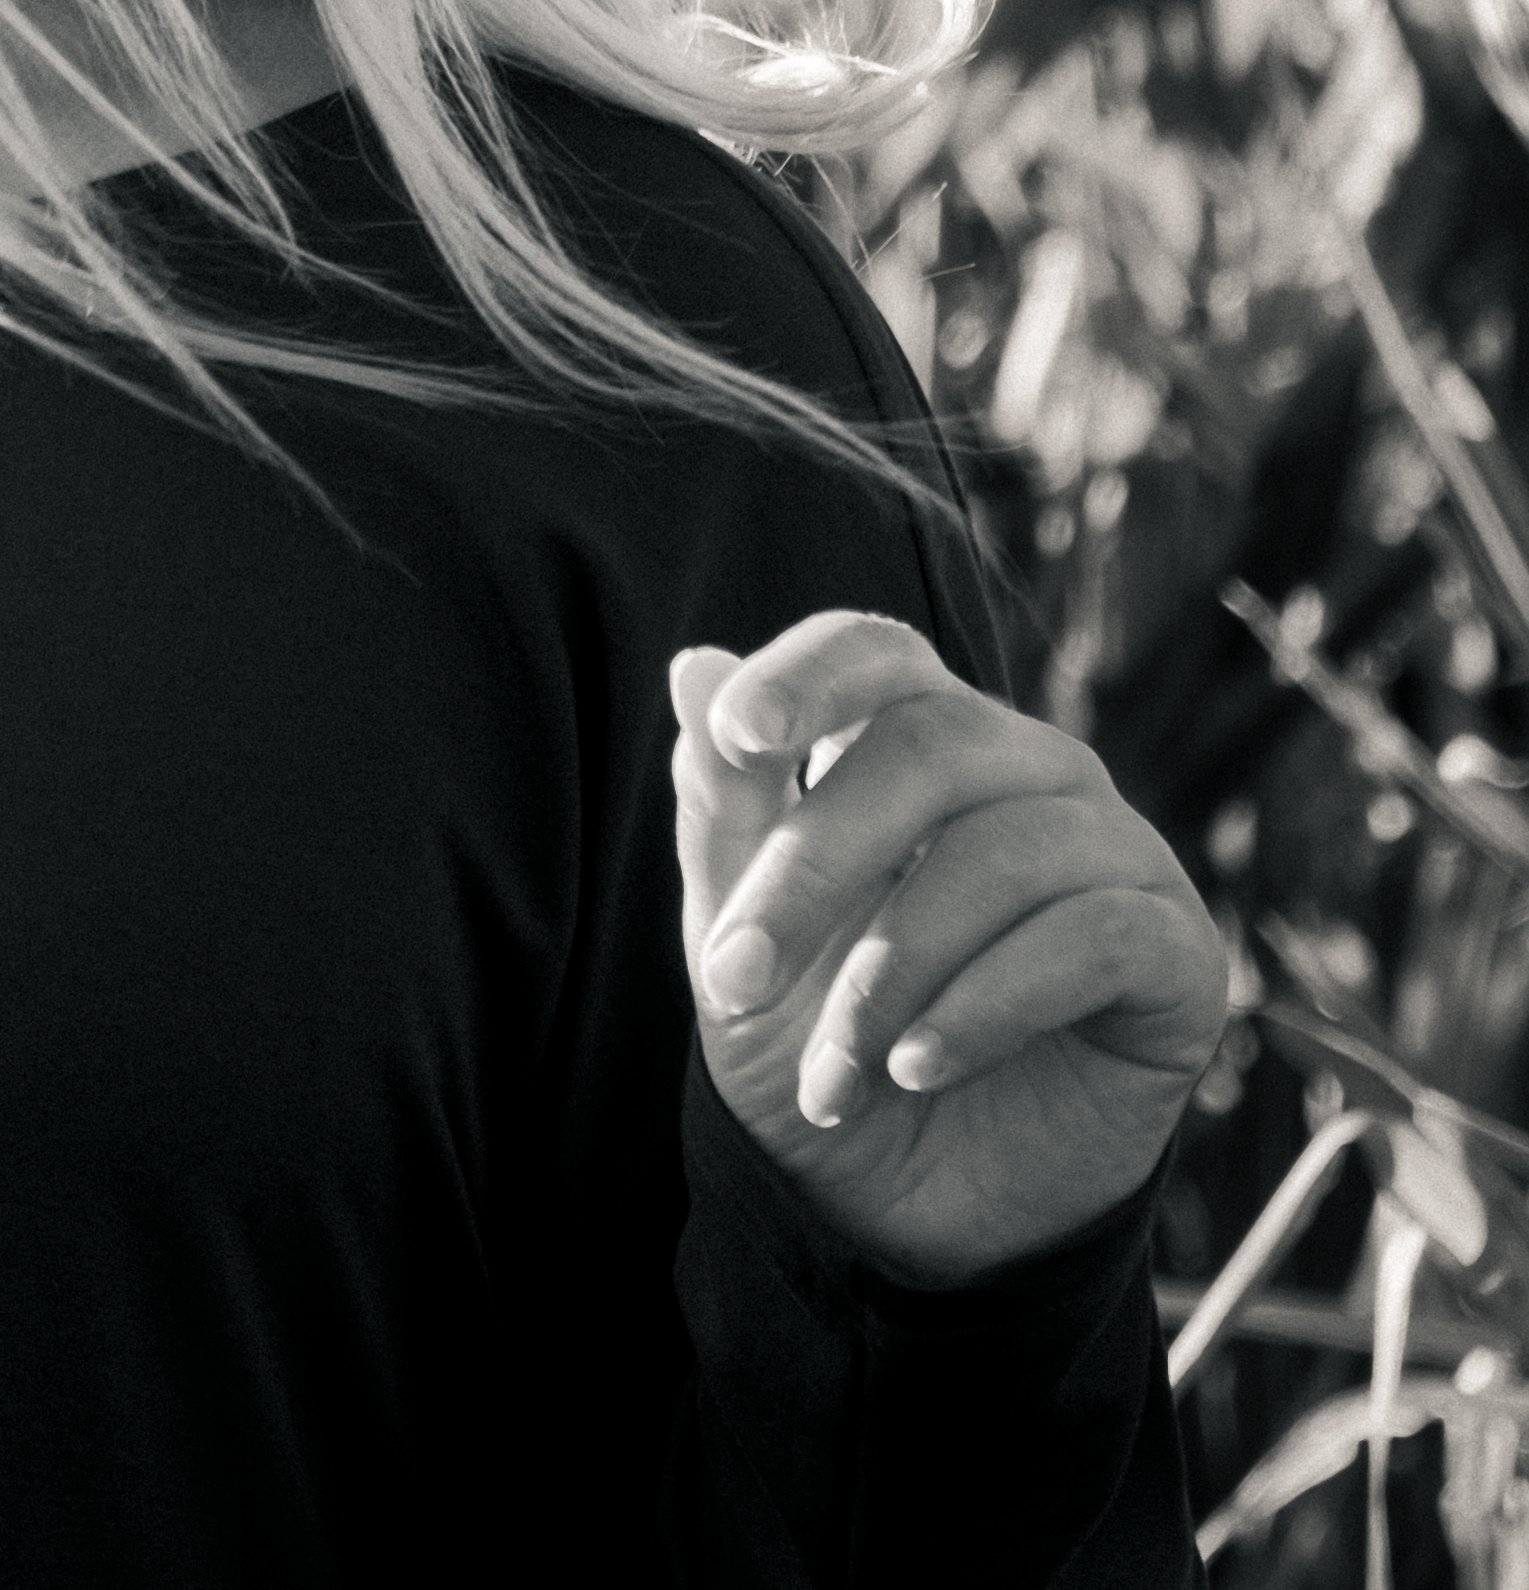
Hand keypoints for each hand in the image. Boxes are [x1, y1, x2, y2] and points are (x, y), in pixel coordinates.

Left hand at [672, 610, 1229, 1288]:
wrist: (912, 1216)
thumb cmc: (824, 1046)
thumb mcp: (744, 941)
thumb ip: (724, 809)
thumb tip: (693, 667)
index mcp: (922, 737)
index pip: (875, 652)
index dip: (809, 676)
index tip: (740, 736)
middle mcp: (1029, 769)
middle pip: (928, 747)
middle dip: (813, 868)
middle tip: (734, 981)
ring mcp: (1115, 852)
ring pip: (1002, 853)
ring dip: (889, 974)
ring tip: (832, 1075)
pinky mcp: (1175, 951)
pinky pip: (1089, 938)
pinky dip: (987, 1005)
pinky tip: (919, 1067)